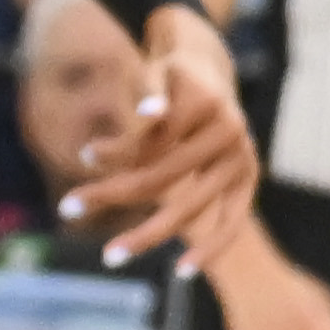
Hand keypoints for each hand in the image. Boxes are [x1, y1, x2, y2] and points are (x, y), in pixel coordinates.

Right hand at [60, 5, 260, 269]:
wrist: (197, 55)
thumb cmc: (192, 123)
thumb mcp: (197, 161)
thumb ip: (185, 193)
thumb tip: (161, 243)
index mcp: (245, 171)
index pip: (232, 220)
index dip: (208, 249)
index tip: (181, 274)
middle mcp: (237, 147)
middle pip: (182, 202)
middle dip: (141, 232)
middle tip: (109, 256)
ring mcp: (219, 118)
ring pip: (157, 166)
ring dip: (114, 178)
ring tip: (84, 174)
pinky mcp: (193, 91)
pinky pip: (148, 129)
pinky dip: (119, 144)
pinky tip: (95, 153)